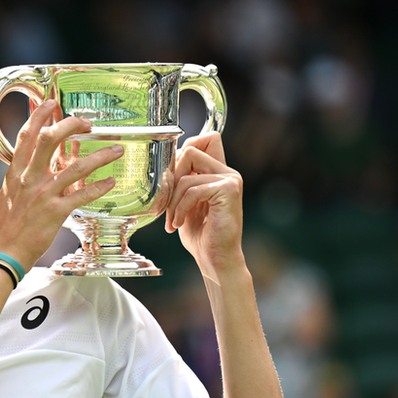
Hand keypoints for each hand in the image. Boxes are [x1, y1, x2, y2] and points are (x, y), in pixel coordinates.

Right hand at [0, 100, 122, 269]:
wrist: (1, 252)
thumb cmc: (3, 227)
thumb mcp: (6, 194)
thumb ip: (19, 178)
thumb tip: (27, 167)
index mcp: (15, 173)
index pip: (26, 136)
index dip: (39, 115)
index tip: (50, 103)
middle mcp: (29, 179)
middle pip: (51, 140)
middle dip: (71, 125)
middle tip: (87, 123)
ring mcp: (44, 194)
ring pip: (76, 167)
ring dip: (100, 156)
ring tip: (115, 150)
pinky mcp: (56, 212)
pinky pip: (82, 195)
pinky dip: (99, 187)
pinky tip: (109, 182)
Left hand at [164, 132, 244, 280]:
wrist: (216, 259)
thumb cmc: (200, 234)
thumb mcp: (185, 201)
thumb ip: (183, 179)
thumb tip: (167, 159)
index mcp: (219, 171)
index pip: (205, 138)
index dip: (183, 150)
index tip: (172, 178)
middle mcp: (228, 171)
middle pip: (191, 149)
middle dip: (171, 177)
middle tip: (168, 204)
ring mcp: (230, 179)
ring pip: (186, 173)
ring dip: (172, 200)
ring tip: (173, 220)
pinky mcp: (228, 190)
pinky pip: (192, 189)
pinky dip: (180, 208)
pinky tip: (179, 224)